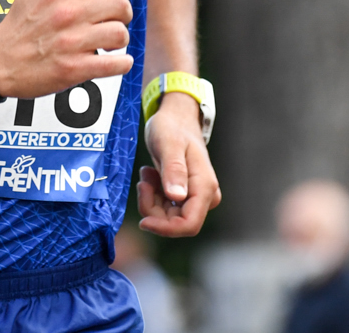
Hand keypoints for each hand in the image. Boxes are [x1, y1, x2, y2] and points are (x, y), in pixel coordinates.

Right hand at [0, 0, 133, 98]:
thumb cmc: (19, 24)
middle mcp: (67, 13)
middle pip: (120, 4)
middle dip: (122, 12)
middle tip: (113, 19)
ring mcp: (72, 42)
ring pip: (120, 34)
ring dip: (121, 38)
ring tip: (110, 42)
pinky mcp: (74, 69)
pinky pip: (114, 64)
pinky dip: (122, 63)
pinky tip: (117, 61)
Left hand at [137, 91, 220, 235]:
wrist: (176, 118)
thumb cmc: (172, 127)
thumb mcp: (169, 144)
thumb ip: (174, 169)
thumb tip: (177, 197)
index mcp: (204, 186)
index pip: (189, 224)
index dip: (165, 228)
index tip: (143, 221)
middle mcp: (205, 196)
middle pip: (176, 223)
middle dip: (153, 208)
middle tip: (144, 180)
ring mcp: (196, 197)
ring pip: (168, 218)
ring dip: (151, 199)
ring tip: (148, 172)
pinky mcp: (186, 196)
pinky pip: (165, 209)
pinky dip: (153, 196)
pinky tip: (152, 175)